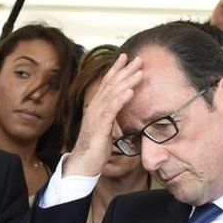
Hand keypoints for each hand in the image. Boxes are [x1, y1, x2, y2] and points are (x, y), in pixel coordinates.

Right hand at [64, 54, 142, 176]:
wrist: (83, 164)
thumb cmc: (95, 148)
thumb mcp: (107, 129)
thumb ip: (112, 118)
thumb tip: (120, 110)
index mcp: (98, 107)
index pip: (108, 84)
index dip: (117, 69)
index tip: (127, 57)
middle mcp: (95, 107)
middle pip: (111, 84)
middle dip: (125, 70)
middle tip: (138, 58)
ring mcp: (96, 116)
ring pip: (112, 94)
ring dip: (127, 81)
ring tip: (139, 71)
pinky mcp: (99, 126)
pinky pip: (111, 110)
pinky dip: (120, 99)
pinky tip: (130, 91)